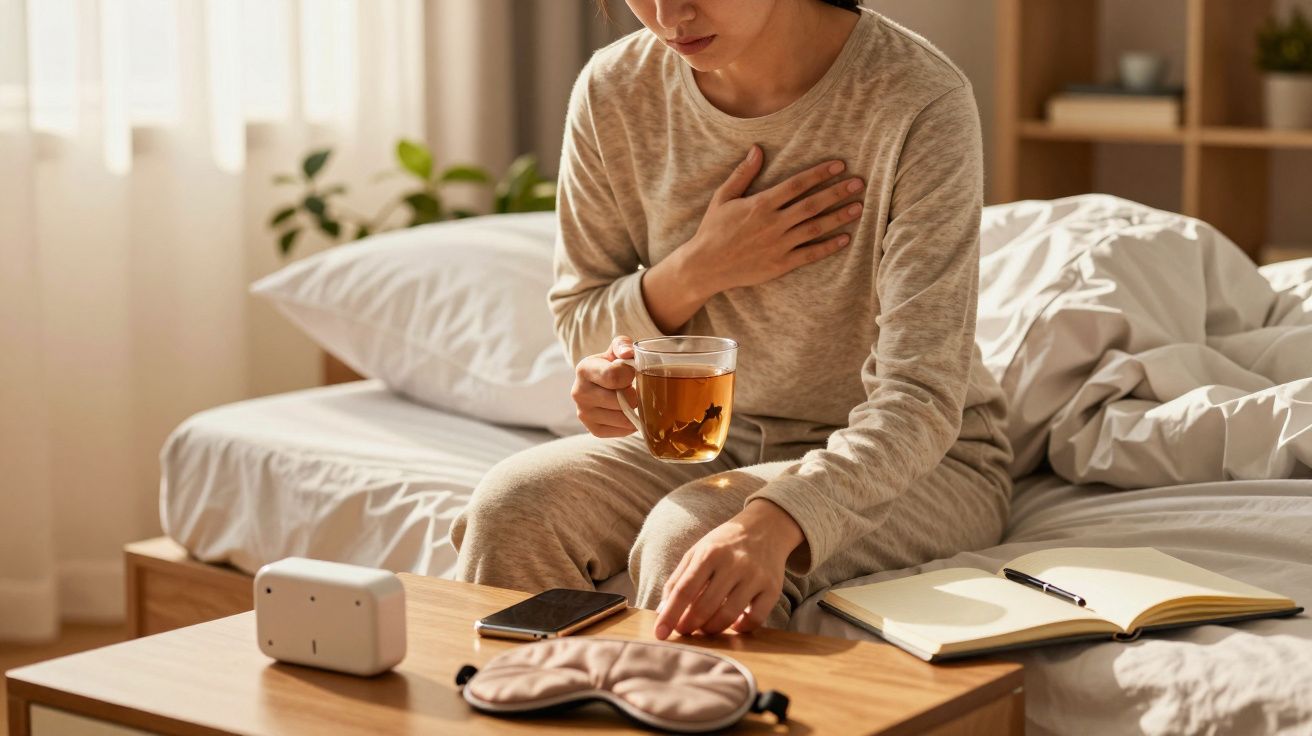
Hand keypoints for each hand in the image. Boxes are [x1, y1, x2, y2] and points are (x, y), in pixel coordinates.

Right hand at [571, 335, 638, 437]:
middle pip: (620, 400)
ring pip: (623, 418)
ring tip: (629, 400)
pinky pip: (622, 431)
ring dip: (634, 410)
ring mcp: (584, 413)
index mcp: (584, 369)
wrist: (604, 383)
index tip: (631, 372)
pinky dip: (630, 424)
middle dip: (634, 394)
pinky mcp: (593, 429)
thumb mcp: (617, 349)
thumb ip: (623, 345)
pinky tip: (626, 412)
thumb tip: (627, 354)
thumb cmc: (615, 364)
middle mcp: (578, 392)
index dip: (630, 375)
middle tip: (632, 388)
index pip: (614, 377)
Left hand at [653, 499, 804, 639]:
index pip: (684, 590)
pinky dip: (741, 628)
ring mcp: (755, 576)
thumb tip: (663, 612)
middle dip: (689, 625)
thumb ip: (678, 580)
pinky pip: (755, 618)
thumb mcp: (696, 552)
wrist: (766, 527)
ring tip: (704, 628)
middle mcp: (734, 563)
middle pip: (705, 606)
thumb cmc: (724, 544)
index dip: (670, 615)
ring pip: (729, 615)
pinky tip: (733, 624)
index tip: (659, 633)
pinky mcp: (773, 588)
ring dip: (711, 629)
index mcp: (709, 553)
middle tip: (683, 631)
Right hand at [688, 145, 864, 292]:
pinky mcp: (780, 264)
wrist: (705, 266)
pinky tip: (845, 238)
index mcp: (761, 204)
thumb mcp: (723, 197)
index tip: (839, 166)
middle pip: (812, 204)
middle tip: (859, 183)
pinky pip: (810, 254)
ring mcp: (778, 244)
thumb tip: (757, 149)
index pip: (797, 184)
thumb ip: (743, 174)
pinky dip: (828, 247)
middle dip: (837, 192)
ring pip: (815, 228)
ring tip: (858, 207)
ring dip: (839, 217)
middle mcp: (773, 223)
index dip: (820, 173)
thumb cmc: (713, 229)